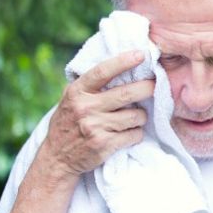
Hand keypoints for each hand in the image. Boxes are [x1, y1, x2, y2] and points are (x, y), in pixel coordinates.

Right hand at [41, 50, 154, 180]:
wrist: (57, 158)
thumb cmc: (69, 123)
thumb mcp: (71, 99)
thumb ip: (89, 86)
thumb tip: (120, 66)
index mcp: (77, 92)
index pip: (103, 71)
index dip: (124, 61)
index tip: (141, 54)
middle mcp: (85, 107)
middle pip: (127, 94)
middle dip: (147, 88)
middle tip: (155, 86)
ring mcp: (95, 126)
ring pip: (136, 116)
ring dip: (141, 117)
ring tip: (134, 118)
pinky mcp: (104, 144)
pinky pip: (134, 134)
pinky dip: (136, 134)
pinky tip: (128, 134)